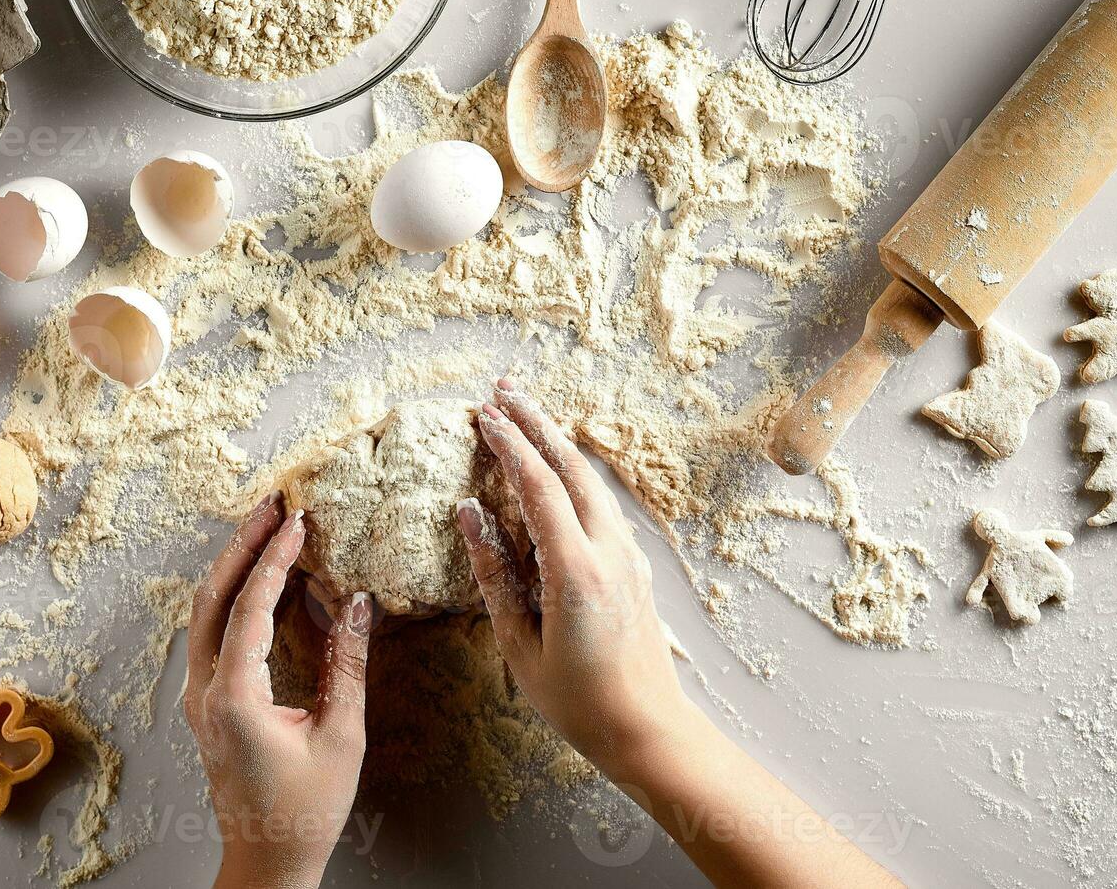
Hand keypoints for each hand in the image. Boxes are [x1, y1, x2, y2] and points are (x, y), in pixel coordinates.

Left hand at [185, 492, 372, 888]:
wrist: (267, 861)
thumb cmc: (306, 811)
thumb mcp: (340, 735)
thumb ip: (347, 664)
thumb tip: (359, 603)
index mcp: (234, 699)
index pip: (250, 609)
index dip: (275, 560)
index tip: (297, 522)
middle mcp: (204, 693)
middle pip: (211, 598)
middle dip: (241, 545)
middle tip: (272, 505)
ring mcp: (198, 698)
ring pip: (204, 613)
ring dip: (233, 567)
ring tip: (264, 528)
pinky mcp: (206, 704)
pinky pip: (211, 634)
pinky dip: (233, 597)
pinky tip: (261, 581)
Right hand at [457, 380, 689, 779]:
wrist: (647, 729)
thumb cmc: (577, 700)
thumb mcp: (519, 644)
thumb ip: (493, 574)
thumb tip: (469, 514)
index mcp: (576, 570)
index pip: (538, 487)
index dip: (508, 444)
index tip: (482, 414)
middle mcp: (610, 552)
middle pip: (572, 467)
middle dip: (536, 421)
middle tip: (503, 388)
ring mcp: (628, 556)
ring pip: (591, 480)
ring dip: (557, 442)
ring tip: (524, 413)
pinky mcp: (633, 566)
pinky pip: (601, 502)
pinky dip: (573, 472)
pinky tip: (556, 466)